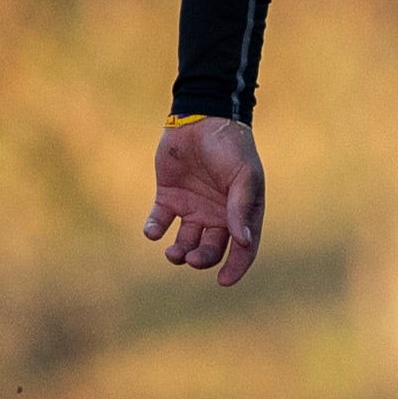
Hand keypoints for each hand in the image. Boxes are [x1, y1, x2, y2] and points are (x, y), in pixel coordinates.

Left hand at [145, 116, 266, 286]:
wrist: (202, 117)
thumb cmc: (231, 146)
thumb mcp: (244, 176)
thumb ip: (241, 207)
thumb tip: (243, 241)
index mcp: (240, 212)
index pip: (243, 248)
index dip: (236, 267)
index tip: (224, 281)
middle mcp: (217, 215)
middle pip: (210, 250)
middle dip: (201, 260)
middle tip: (191, 257)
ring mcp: (192, 207)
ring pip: (185, 242)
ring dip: (178, 253)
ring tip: (173, 252)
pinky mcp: (168, 197)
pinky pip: (159, 223)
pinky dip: (154, 230)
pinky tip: (154, 230)